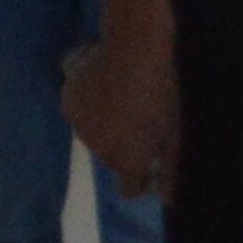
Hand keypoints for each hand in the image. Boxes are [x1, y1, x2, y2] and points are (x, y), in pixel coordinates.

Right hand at [65, 18, 180, 205]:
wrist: (135, 46)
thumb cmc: (163, 89)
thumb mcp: (175, 130)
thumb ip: (170, 168)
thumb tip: (166, 197)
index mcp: (128, 160)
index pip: (130, 188)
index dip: (140, 176)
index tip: (149, 160)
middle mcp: (99, 151)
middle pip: (113, 157)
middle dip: (124, 143)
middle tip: (140, 114)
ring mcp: (80, 127)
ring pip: (94, 134)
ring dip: (104, 122)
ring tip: (121, 93)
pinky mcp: (67, 102)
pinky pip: (79, 112)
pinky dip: (88, 102)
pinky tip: (104, 81)